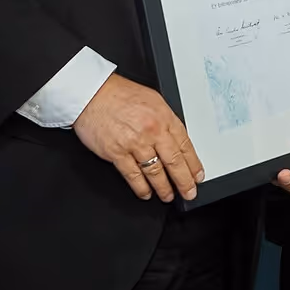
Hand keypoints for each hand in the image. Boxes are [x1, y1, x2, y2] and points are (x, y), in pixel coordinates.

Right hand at [73, 73, 203, 201]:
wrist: (92, 94)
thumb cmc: (120, 94)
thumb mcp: (154, 100)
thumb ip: (166, 121)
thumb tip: (176, 140)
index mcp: (164, 118)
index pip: (185, 146)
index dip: (193, 165)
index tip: (197, 176)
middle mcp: (152, 132)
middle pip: (174, 162)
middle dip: (184, 181)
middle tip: (189, 192)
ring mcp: (135, 144)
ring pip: (155, 172)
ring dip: (163, 188)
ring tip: (168, 196)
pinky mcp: (117, 153)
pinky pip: (133, 175)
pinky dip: (141, 187)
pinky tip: (146, 193)